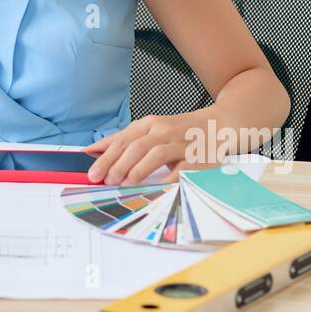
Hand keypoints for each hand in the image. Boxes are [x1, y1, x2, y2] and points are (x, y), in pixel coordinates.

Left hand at [85, 110, 219, 186]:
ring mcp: (181, 143)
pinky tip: (155, 188)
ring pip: (155, 154)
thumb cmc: (180, 132)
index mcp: (150, 124)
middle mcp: (164, 131)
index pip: (122, 140)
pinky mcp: (197, 157)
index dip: (105, 157)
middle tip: (106, 180)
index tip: (92, 172)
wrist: (218, 125)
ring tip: (125, 184)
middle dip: (117, 165)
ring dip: (137, 170)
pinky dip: (166, 179)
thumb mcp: (151, 130)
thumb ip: (125, 140)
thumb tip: (93, 151)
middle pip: (135, 147)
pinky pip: (179, 169)